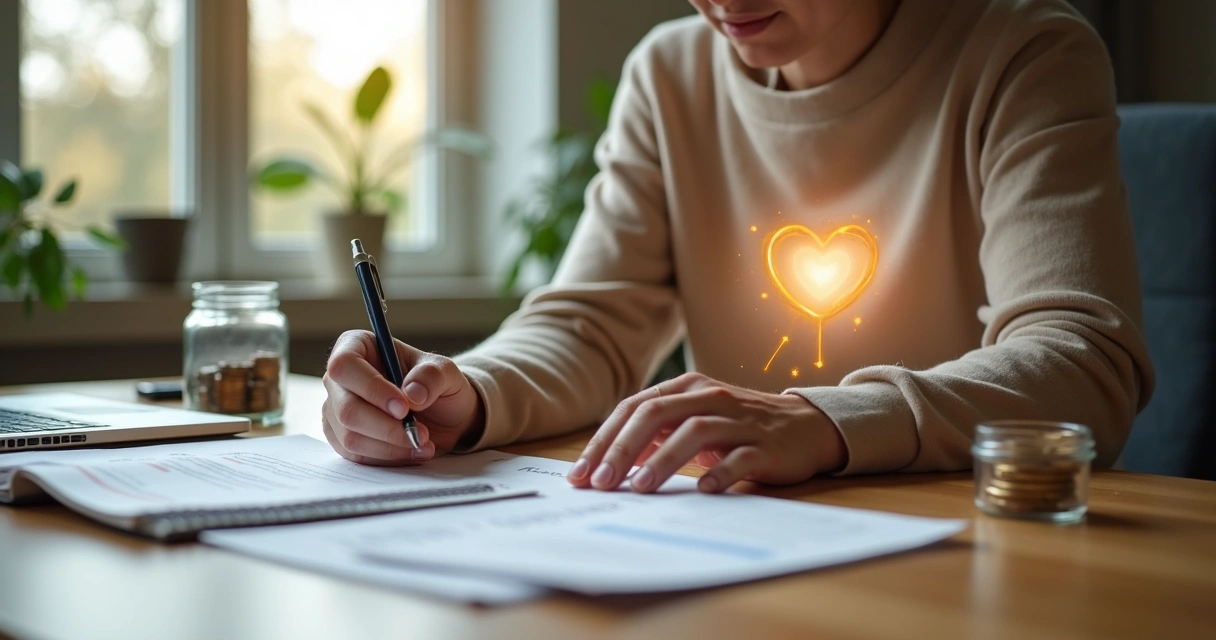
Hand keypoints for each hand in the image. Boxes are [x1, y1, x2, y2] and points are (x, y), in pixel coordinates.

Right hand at [322, 330, 484, 464]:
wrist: (442, 415)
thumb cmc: (437, 385)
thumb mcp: (446, 372)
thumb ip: (432, 376)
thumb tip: (412, 394)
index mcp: (357, 346)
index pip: (345, 365)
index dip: (371, 388)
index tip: (404, 408)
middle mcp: (339, 378)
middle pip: (346, 408)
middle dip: (386, 427)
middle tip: (421, 433)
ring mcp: (336, 409)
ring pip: (350, 437)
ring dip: (391, 446)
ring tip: (423, 443)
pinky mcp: (342, 438)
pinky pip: (357, 455)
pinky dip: (388, 458)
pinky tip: (413, 452)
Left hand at [566, 373, 846, 492]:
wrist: (806, 426)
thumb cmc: (739, 427)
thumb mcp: (695, 422)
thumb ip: (656, 435)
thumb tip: (610, 463)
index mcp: (687, 389)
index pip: (634, 408)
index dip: (604, 440)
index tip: (581, 474)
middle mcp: (710, 397)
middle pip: (656, 415)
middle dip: (622, 450)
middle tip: (601, 483)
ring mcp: (739, 420)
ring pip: (694, 432)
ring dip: (662, 460)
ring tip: (639, 488)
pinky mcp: (766, 445)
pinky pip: (740, 457)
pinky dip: (719, 472)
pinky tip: (702, 490)